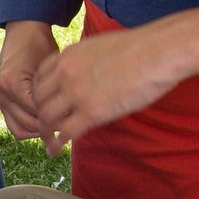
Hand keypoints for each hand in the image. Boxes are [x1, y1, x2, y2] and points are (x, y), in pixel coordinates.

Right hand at [0, 20, 59, 147]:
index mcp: (12, 83)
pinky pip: (13, 122)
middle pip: (27, 125)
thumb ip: (55, 93)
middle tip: (67, 126)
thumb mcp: (53, 67)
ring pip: (18, 130)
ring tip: (54, 125)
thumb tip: (66, 118)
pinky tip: (43, 120)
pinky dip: (28, 125)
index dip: (57, 120)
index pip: (37, 114)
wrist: (23, 31)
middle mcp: (1, 92)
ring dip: (37, 131)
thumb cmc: (40, 44)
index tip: (72, 121)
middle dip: (48, 128)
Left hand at [27, 25, 193, 156]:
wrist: (159, 51)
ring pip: (47, 118)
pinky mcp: (91, 112)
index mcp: (69, 55)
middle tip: (44, 126)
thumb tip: (89, 74)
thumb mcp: (100, 47)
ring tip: (48, 142)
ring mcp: (76, 92)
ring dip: (45, 133)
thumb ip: (86, 62)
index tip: (43, 105)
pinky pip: (64, 132)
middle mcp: (66, 73)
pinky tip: (55, 151)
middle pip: (38, 100)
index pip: (39, 78)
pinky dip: (56, 145)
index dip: (38, 95)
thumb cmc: (141, 47)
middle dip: (39, 115)